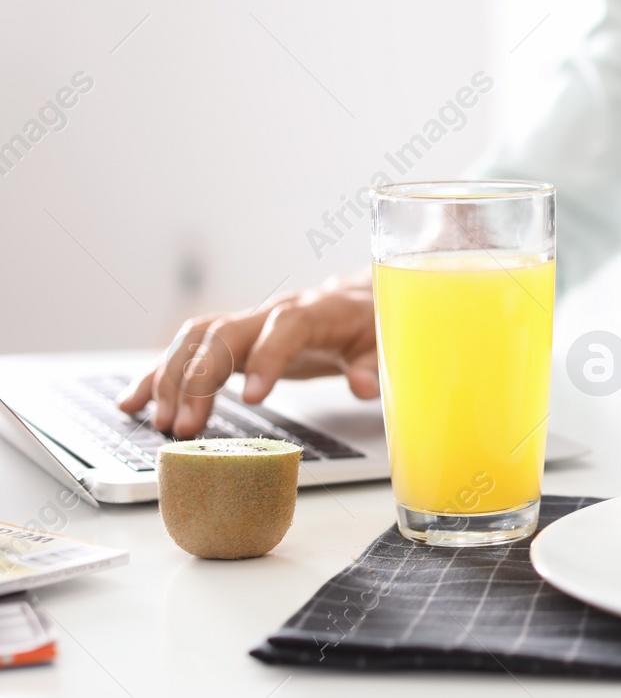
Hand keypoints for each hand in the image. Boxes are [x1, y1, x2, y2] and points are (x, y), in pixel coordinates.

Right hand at [116, 275, 378, 438]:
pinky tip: (135, 401)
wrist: (351, 300)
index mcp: (313, 313)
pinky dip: (159, 373)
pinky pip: (186, 349)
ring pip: (197, 339)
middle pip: (225, 334)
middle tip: (187, 427)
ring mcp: (246, 324)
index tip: (253, 398)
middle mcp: (271, 313)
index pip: (285, 328)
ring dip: (173, 379)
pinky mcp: (230, 339)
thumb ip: (370, 365)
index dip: (267, 358)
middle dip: (200, 378)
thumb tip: (363, 387)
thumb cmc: (365, 324)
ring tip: (163, 423)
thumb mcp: (379, 343)